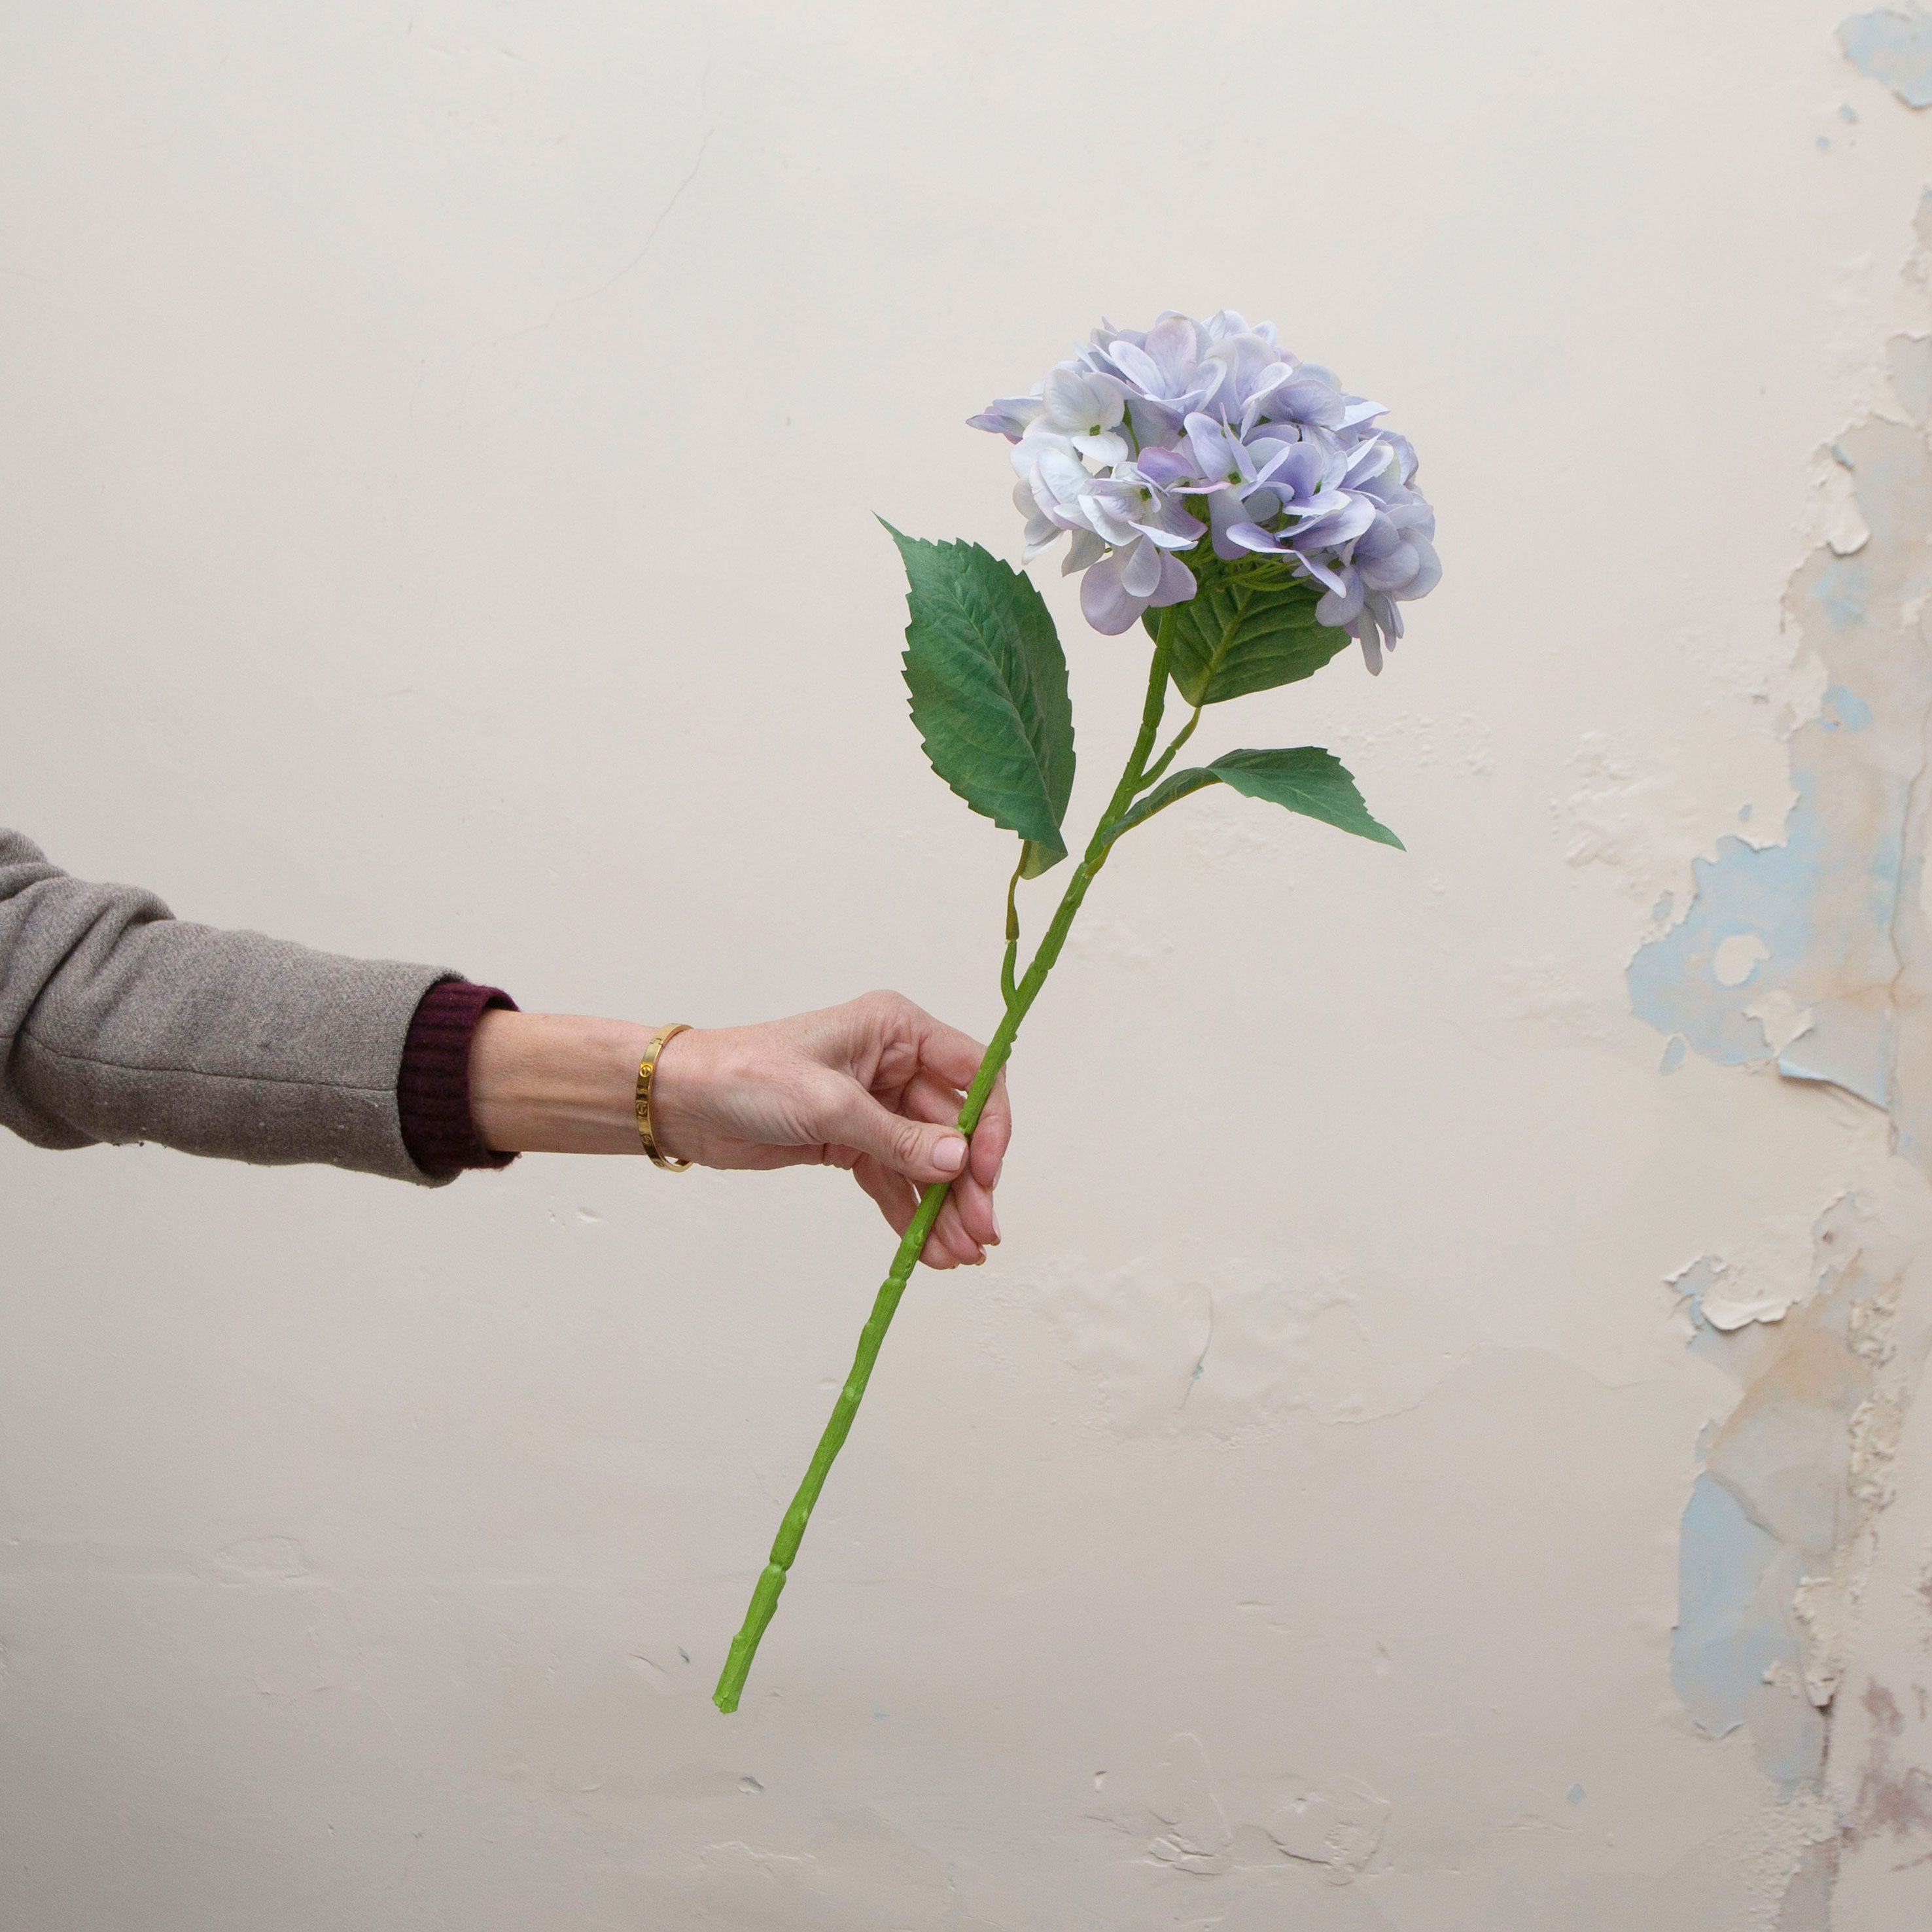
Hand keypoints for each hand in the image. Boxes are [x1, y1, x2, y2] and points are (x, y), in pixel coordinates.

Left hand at [649, 991, 1008, 1268]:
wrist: (685, 1102)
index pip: (973, 1073)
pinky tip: (928, 1250)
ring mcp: (874, 1106)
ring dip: (943, 1209)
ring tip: (959, 1256)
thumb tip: (958, 1161)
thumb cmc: (748, 1076)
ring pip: (926, 1162)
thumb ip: (898, 1137)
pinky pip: (894, 1180)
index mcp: (897, 1030)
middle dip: (967, 1184)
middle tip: (980, 1235)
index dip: (989, 1125)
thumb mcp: (828, 1104)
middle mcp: (893, 1065)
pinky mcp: (851, 1142)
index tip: (985, 1174)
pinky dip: (911, 1214)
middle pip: (953, 1128)